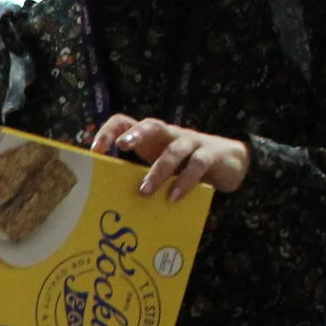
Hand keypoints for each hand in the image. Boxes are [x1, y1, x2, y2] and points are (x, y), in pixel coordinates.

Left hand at [91, 114, 249, 200]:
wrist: (230, 164)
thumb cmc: (185, 169)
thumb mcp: (160, 170)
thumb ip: (139, 178)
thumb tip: (106, 203)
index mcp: (151, 138)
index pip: (125, 122)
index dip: (109, 131)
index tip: (96, 150)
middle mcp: (170, 135)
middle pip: (152, 125)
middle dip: (136, 133)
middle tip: (122, 147)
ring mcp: (192, 142)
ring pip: (174, 150)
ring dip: (158, 171)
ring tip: (144, 192)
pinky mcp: (212, 154)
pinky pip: (197, 165)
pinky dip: (185, 182)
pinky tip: (174, 197)